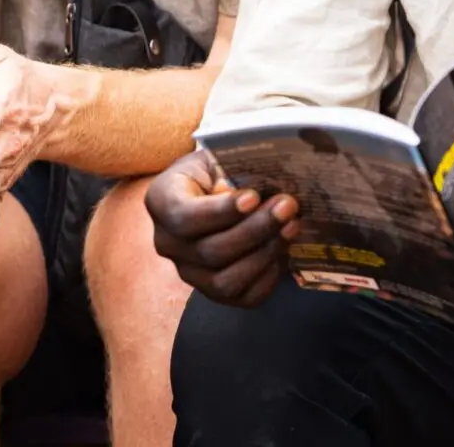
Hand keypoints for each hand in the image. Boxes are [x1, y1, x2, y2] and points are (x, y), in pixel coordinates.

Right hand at [146, 149, 298, 307]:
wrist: (215, 188)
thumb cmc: (219, 167)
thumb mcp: (218, 155)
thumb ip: (232, 168)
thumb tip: (261, 187)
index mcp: (162, 202)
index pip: (184, 217)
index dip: (220, 211)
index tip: (254, 197)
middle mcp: (168, 243)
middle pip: (210, 251)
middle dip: (256, 230)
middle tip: (288, 206)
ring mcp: (189, 272)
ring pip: (225, 282)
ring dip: (265, 254)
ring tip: (292, 226)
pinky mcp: (213, 292)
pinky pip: (243, 297)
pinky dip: (268, 277)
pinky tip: (284, 251)